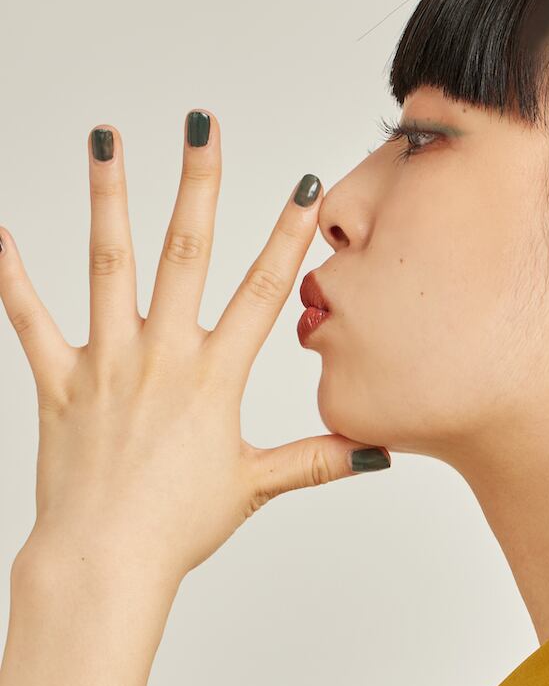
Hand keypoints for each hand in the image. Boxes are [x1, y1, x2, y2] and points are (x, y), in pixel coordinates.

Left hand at [0, 111, 389, 591]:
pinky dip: (11, 276)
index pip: (261, 292)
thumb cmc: (176, 529)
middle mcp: (161, 358)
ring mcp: (107, 364)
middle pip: (184, 253)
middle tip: (202, 125)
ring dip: (107, 197)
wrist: (105, 560)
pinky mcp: (58, 383)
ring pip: (107, 264)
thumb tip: (376, 452)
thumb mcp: (255, 488)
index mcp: (213, 379)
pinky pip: (29, 321)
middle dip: (197, 184)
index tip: (304, 188)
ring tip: (106, 138)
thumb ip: (315, 460)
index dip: (287, 237)